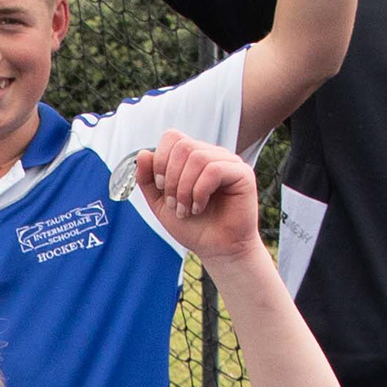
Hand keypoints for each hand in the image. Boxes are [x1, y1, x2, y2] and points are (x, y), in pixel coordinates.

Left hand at [128, 128, 262, 266]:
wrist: (216, 250)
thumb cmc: (192, 226)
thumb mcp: (160, 203)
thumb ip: (148, 179)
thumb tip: (143, 153)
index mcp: (193, 157)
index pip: (173, 137)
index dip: (160, 160)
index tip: (159, 187)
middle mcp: (212, 155)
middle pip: (183, 145)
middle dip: (170, 177)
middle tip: (172, 203)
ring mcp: (229, 162)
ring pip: (197, 157)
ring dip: (184, 188)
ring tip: (186, 209)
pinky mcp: (243, 174)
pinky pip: (214, 169)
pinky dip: (200, 191)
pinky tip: (199, 207)